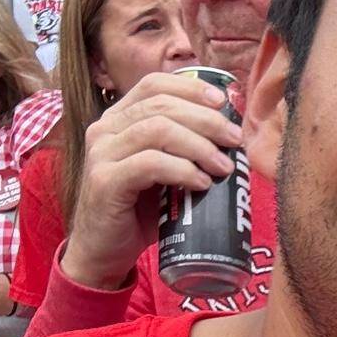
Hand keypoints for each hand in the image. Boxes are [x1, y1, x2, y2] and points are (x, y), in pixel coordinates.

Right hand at [62, 71, 243, 290]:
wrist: (102, 252)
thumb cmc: (138, 213)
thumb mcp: (164, 175)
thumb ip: (183, 151)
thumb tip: (231, 140)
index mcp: (118, 120)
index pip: (153, 85)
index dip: (190, 87)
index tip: (223, 102)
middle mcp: (104, 129)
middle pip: (161, 105)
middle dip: (205, 120)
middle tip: (234, 141)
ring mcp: (101, 153)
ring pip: (157, 130)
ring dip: (199, 146)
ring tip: (224, 167)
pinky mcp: (105, 181)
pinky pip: (150, 163)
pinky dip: (182, 170)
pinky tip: (202, 183)